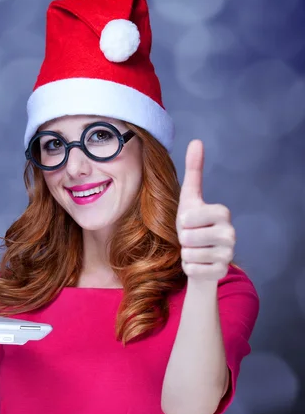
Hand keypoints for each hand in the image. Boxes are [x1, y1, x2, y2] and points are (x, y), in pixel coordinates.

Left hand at [176, 140, 234, 281]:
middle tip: (191, 238)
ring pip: (189, 254)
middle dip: (182, 239)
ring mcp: (228, 254)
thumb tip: (196, 141)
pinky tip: (198, 263)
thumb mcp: (189, 198)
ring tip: (194, 250)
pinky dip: (188, 267)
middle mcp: (231, 234)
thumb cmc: (192, 224)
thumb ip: (194, 171)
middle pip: (187, 236)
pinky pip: (192, 270)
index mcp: (223, 213)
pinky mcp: (221, 272)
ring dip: (185, 253)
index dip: (183, 221)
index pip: (189, 217)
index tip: (189, 222)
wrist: (197, 255)